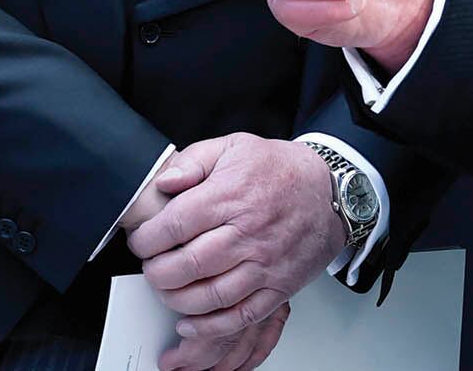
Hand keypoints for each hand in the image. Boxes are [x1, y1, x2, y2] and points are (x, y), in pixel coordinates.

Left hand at [128, 134, 344, 369]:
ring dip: (177, 300)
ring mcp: (265, 263)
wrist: (330, 192)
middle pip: (187, 265)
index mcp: (232, 195)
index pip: (174, 225)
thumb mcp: (234, 146)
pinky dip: (209, 327)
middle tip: (151, 268)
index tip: (141, 242)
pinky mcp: (278, 287)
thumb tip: (163, 183)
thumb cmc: (279, 170)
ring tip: (168, 289)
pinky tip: (190, 323)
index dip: (146, 239)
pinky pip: (239, 317)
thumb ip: (193, 161)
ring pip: (209, 296)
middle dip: (156, 273)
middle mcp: (248, 232)